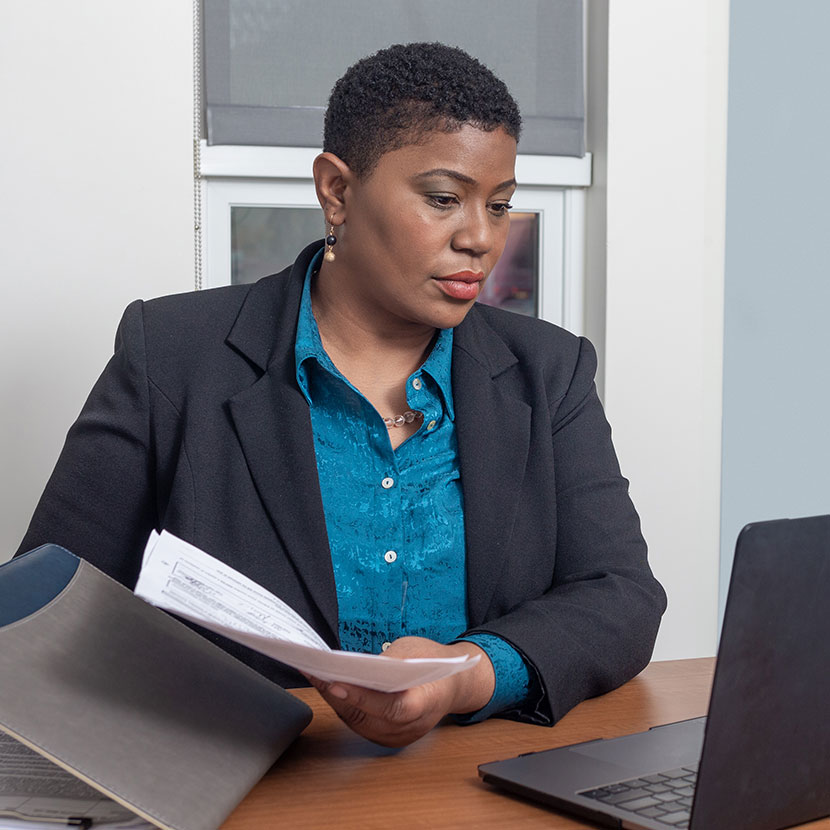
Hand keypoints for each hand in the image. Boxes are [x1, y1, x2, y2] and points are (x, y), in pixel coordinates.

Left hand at [306, 637, 494, 746]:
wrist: (453, 684)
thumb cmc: (434, 663)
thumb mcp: (414, 651)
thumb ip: (388, 662)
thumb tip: (353, 667)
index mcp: (426, 703)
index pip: (391, 707)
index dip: (362, 698)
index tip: (335, 682)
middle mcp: (411, 728)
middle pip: (367, 716)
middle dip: (336, 694)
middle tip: (313, 671)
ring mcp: (399, 738)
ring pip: (359, 722)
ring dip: (335, 700)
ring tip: (314, 675)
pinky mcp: (388, 738)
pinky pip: (361, 724)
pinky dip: (344, 706)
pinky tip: (329, 687)